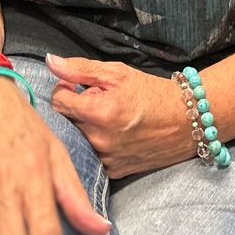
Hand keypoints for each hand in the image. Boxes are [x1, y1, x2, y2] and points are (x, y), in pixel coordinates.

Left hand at [46, 53, 191, 177]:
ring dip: (83, 128)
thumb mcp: (117, 73)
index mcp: (99, 113)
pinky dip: (95, 144)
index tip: (79, 86)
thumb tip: (51, 62)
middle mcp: (99, 140)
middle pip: (64, 122)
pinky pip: (90, 156)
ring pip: (76, 140)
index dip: (66, 89)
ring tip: (105, 118)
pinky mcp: (113, 172)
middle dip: (75, 109)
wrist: (184, 121)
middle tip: (96, 101)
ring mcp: (106, 159)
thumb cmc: (150, 93)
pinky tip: (112, 134)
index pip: (58, 101)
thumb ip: (81, 69)